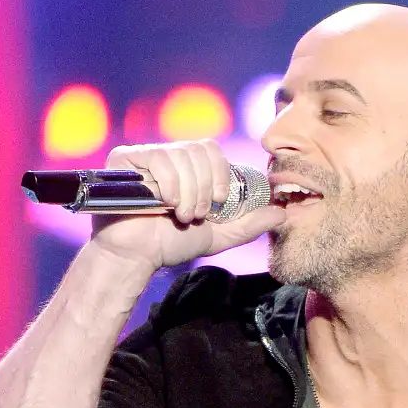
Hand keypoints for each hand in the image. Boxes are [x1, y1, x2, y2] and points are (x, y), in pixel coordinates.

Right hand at [89, 141, 286, 271]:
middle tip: (198, 214)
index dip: (221, 174)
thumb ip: (248, 225)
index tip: (220, 202)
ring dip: (189, 191)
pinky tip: (166, 203)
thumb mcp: (218, 236)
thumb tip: (281, 213)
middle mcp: (169, 157)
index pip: (212, 151)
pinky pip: (158, 156)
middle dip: (206, 186)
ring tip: (182, 214)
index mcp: (189, 168)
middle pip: (199, 150)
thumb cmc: (172, 244)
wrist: (137, 257)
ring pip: (182, 154)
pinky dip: (169, 183)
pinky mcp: (125, 159)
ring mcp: (146, 156)